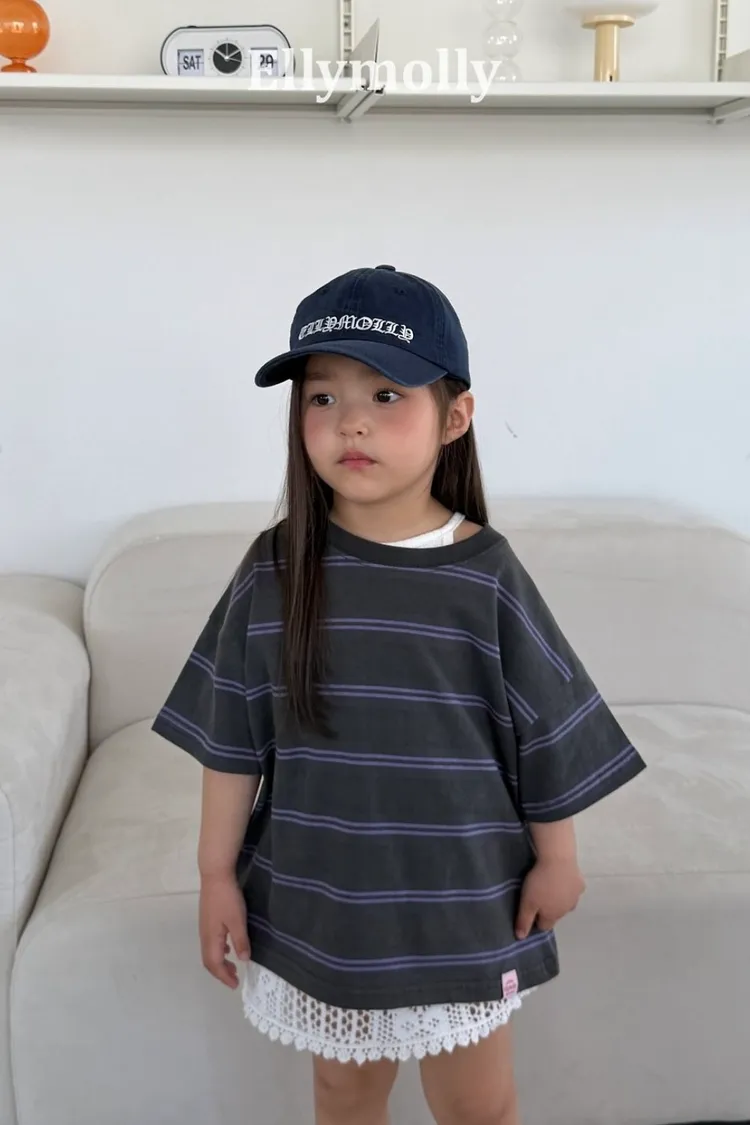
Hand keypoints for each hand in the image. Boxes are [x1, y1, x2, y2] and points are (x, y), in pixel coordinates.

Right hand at [199, 873, 250, 987]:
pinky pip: (211, 943)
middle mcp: (204, 936)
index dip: (224, 976)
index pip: (214, 964)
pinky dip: (219, 950)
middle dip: (221, 972)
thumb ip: (240, 941)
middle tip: (234, 978)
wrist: (215, 876)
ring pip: (209, 952)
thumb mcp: (238, 920)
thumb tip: (243, 961)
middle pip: (209, 961)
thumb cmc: (227, 898)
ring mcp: (204, 927)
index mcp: (211, 939)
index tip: (235, 984)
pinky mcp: (207, 920)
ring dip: (220, 962)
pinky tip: (228, 946)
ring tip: (233, 965)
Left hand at [515, 857, 584, 939]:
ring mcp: (575, 897)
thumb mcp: (527, 902)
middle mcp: (566, 910)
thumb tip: (521, 938)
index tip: (529, 910)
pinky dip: (568, 887)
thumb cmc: (540, 882)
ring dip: (559, 899)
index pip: (543, 926)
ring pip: (565, 903)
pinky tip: (561, 878)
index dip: (535, 920)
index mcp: (553, 915)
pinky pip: (573, 890)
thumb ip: (524, 920)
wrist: (558, 859)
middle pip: (555, 915)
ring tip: (549, 886)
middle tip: (537, 896)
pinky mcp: (580, 884)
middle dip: (547, 910)